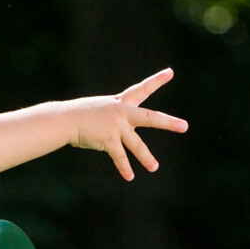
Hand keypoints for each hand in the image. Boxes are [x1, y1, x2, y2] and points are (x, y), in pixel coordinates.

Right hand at [66, 69, 188, 180]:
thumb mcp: (101, 109)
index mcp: (121, 102)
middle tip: (184, 127)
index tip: (170, 72)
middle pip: (150, 118)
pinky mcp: (108, 139)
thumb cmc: (80, 115)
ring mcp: (116, 126)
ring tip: (154, 168)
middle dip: (168, 123)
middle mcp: (122, 113)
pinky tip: (130, 176)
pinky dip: (125, 168)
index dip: (157, 81)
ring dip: (146, 157)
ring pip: (136, 144)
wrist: (64, 119)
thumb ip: (115, 117)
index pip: (142, 89)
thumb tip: (120, 131)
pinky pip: (120, 156)